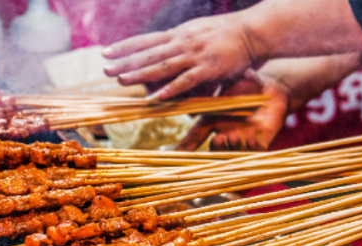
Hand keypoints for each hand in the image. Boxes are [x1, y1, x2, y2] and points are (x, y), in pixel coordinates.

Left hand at [102, 15, 256, 99]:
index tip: (106, 52)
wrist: (255, 31)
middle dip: (126, 62)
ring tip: (122, 80)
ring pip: (162, 66)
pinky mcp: (209, 68)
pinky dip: (170, 89)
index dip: (125, 47)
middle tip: (106, 70)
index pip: (146, 40)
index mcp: (179, 35)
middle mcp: (183, 42)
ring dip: (141, 74)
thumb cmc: (228, 34)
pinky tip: (155, 97)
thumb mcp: (199, 32)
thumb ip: (182, 43)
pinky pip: (185, 81)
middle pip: (149, 54)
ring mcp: (195, 55)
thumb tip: (166, 49)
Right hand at [177, 71, 288, 150]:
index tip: (176, 154)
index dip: (186, 146)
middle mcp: (226, 133)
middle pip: (216, 149)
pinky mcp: (262, 140)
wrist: (272, 86)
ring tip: (235, 137)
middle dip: (217, 147)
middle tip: (218, 139)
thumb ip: (210, 84)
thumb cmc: (246, 82)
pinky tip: (251, 140)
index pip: (196, 136)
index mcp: (214, 121)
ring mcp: (244, 138)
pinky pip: (256, 151)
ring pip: (235, 152)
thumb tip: (190, 81)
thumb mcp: (226, 81)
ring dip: (233, 147)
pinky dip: (252, 148)